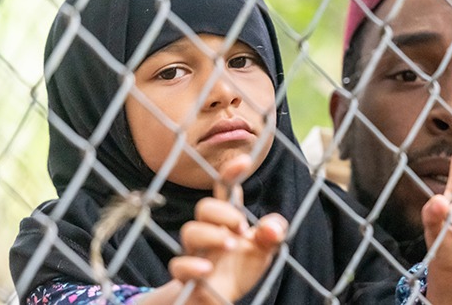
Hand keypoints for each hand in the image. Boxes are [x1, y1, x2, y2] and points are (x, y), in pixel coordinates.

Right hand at [168, 155, 287, 303]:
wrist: (217, 299)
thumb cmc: (240, 268)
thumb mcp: (265, 249)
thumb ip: (274, 234)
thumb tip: (272, 227)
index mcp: (228, 221)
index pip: (225, 191)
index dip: (230, 174)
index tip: (243, 160)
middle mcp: (209, 232)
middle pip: (205, 207)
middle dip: (224, 213)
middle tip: (242, 229)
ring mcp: (196, 252)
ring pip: (189, 231)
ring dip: (212, 235)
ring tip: (231, 245)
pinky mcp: (187, 276)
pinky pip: (178, 265)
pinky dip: (192, 265)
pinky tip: (207, 269)